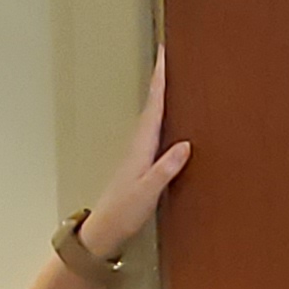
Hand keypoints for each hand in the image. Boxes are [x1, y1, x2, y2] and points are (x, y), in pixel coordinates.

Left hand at [76, 54, 190, 257]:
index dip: (159, 82)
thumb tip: (185, 144)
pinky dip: (159, 117)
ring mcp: (137, 154)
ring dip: (158, 97)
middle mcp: (137, 146)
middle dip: (159, 81)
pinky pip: (152, 132)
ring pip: (151, 117)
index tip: (164, 57)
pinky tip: (165, 121)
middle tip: (167, 58)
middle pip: (151, 105)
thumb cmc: (123, 212)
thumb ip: (165, 168)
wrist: (104, 231)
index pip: (153, 108)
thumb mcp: (147, 192)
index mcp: (140, 148)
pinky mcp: (139, 164)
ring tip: (167, 80)